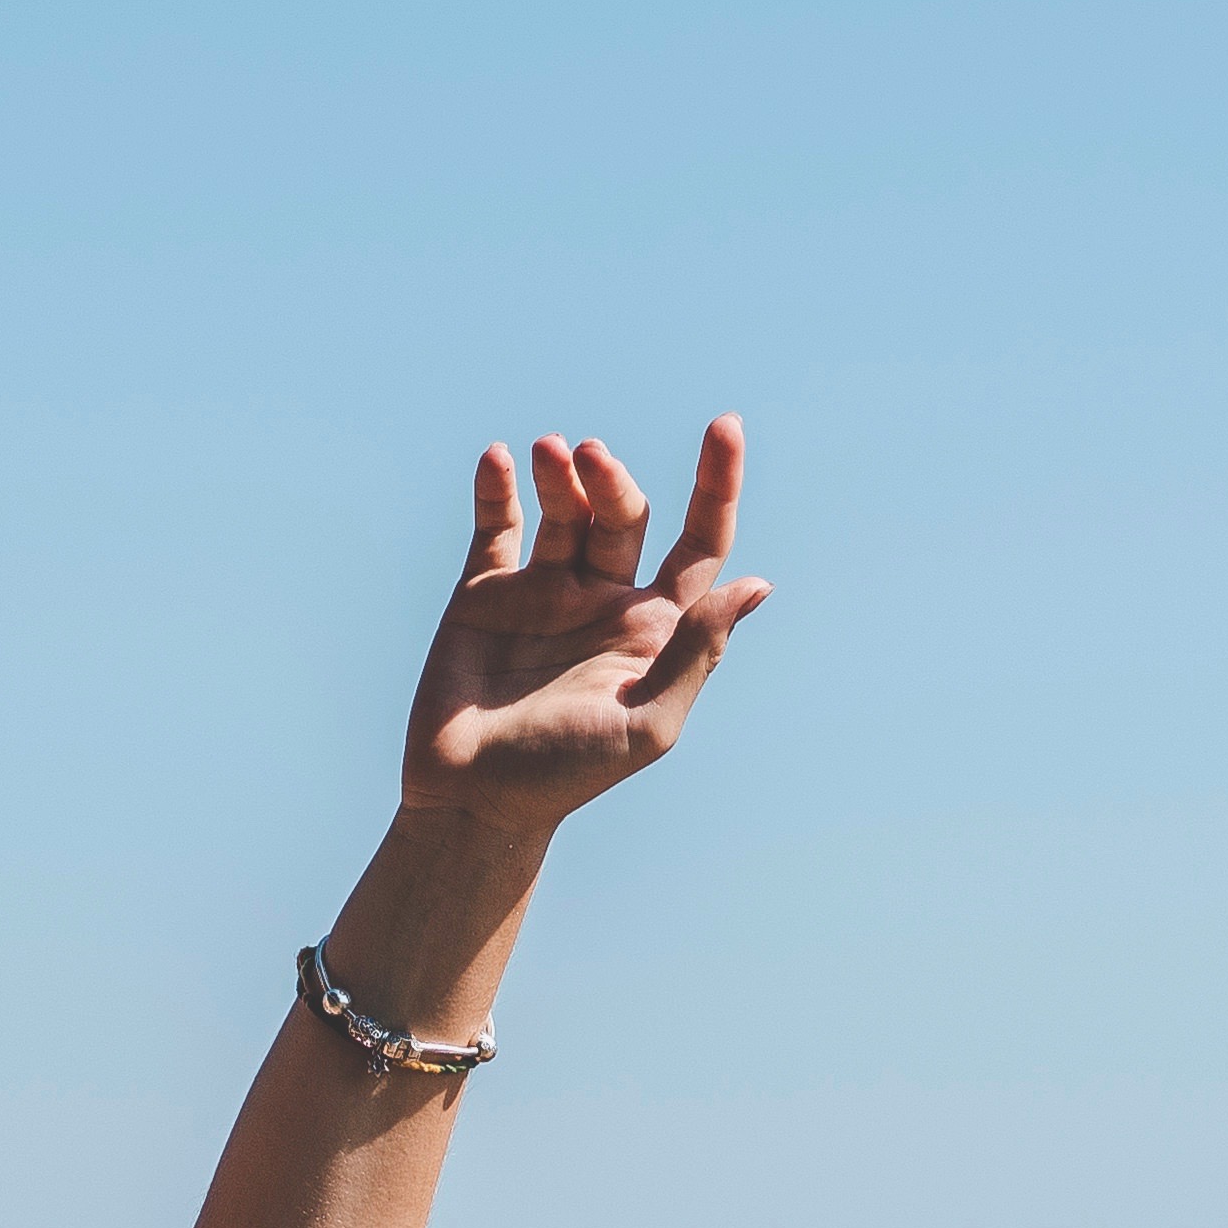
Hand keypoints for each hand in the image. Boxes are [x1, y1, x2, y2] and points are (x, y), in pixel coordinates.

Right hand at [400, 424, 769, 832]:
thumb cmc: (566, 775)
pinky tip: (498, 459)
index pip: (699, 542)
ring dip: (562, 473)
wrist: (472, 801)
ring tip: (549, 451)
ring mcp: (543, 593)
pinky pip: (497, 527)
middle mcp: (603, 601)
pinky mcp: (485, 594)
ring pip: (565, 510)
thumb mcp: (646, 722)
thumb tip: (756, 583)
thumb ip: (696, 651)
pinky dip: (497, 488)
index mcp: (652, 628)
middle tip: (588, 458)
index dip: (717, 485)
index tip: (726, 426)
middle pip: (625, 513)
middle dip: (613, 479)